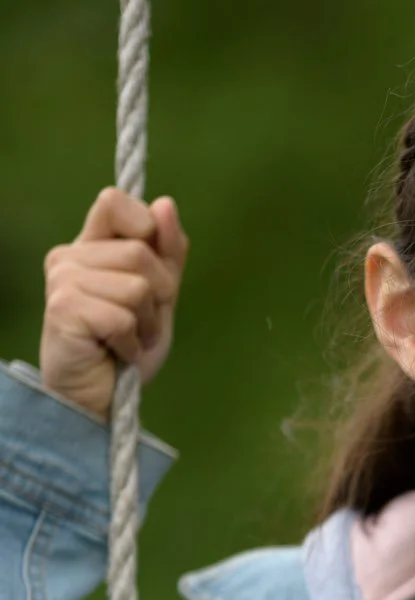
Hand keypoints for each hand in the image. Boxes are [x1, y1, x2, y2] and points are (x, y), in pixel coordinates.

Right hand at [39, 189, 189, 418]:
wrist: (98, 399)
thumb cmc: (125, 348)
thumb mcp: (160, 297)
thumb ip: (167, 253)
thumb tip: (166, 204)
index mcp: (90, 245)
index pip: (114, 201)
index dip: (146, 229)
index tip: (153, 270)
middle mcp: (69, 256)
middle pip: (140, 252)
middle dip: (159, 295)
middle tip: (141, 323)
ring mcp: (63, 280)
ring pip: (137, 286)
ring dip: (146, 323)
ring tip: (128, 339)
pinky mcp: (64, 309)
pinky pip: (123, 317)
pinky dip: (132, 343)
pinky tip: (118, 352)